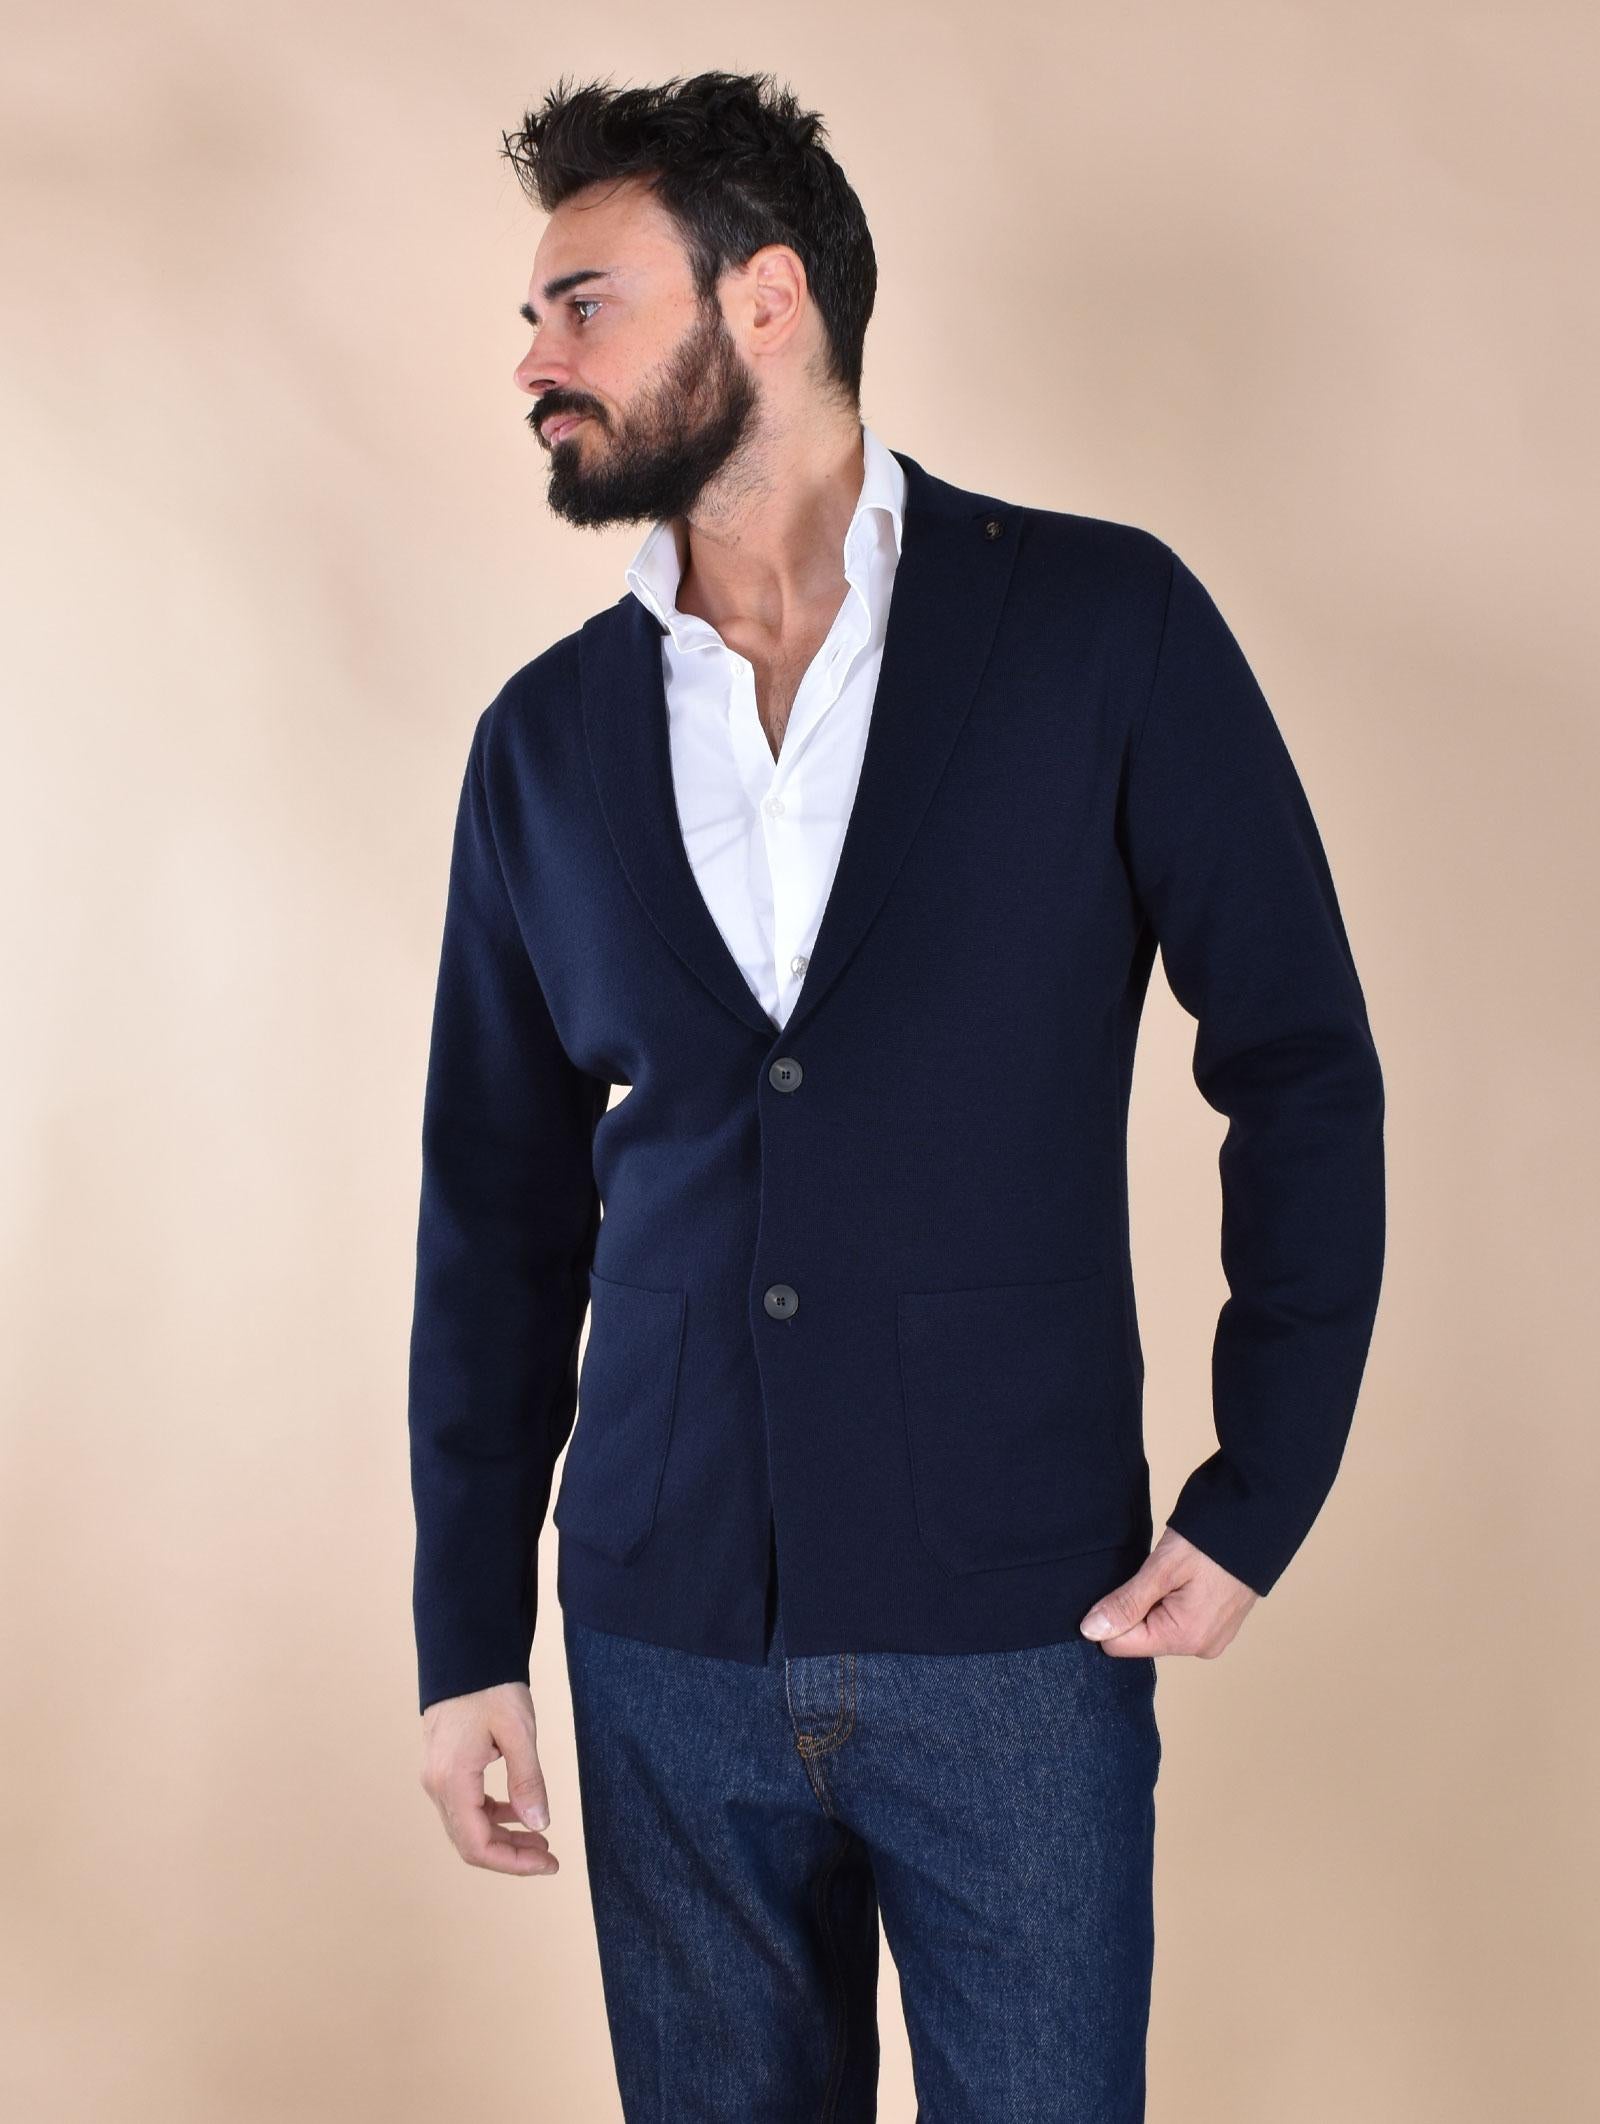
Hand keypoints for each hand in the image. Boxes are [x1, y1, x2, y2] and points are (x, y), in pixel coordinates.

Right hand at [419, 1680, 560, 1874]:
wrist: (464, 1653)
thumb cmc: (490, 1687)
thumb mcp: (518, 1732)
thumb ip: (528, 1781)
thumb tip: (539, 1825)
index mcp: (453, 1780)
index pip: (478, 1845)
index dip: (514, 1863)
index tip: (548, 1863)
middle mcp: (437, 1785)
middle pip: (470, 1843)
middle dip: (511, 1855)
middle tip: (549, 1858)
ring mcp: (437, 1777)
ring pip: (467, 1827)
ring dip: (503, 1837)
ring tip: (541, 1839)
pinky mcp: (444, 1768)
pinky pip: (465, 1806)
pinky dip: (492, 1816)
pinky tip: (519, 1811)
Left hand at [1077, 1525, 1257, 1657]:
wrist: (1256, 1522)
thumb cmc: (1211, 1541)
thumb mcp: (1162, 1567)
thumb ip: (1126, 1603)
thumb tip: (1091, 1631)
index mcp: (1185, 1638)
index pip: (1118, 1645)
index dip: (1111, 1614)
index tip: (1126, 1583)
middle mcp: (1199, 1647)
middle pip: (1138, 1639)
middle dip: (1135, 1607)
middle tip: (1154, 1574)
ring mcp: (1210, 1639)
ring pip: (1156, 1629)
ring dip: (1153, 1603)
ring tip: (1172, 1574)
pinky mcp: (1215, 1626)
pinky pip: (1176, 1622)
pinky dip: (1169, 1602)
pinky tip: (1181, 1578)